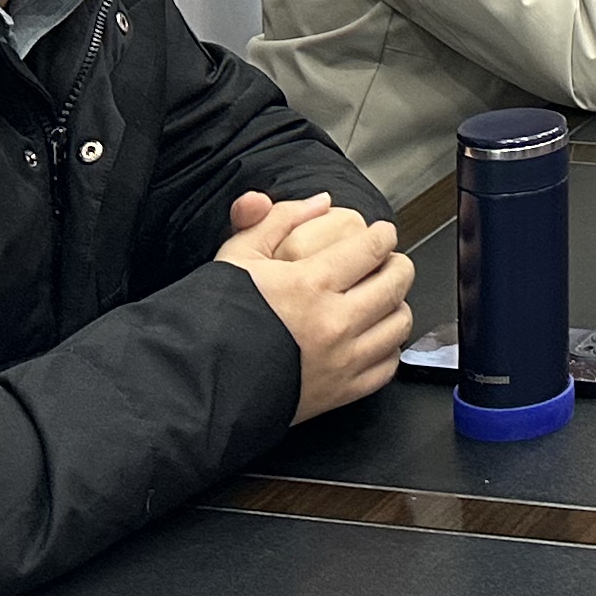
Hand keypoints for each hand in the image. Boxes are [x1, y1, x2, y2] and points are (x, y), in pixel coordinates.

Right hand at [217, 192, 412, 420]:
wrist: (197, 381)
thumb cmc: (214, 318)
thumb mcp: (239, 255)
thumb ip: (279, 219)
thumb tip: (320, 201)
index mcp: (312, 283)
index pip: (373, 248)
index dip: (383, 235)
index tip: (382, 234)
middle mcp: (334, 322)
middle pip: (395, 283)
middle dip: (398, 265)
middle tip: (389, 261)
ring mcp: (341, 360)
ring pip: (398, 324)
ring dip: (396, 305)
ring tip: (382, 298)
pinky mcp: (340, 393)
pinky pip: (387, 367)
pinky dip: (387, 349)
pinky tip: (373, 338)